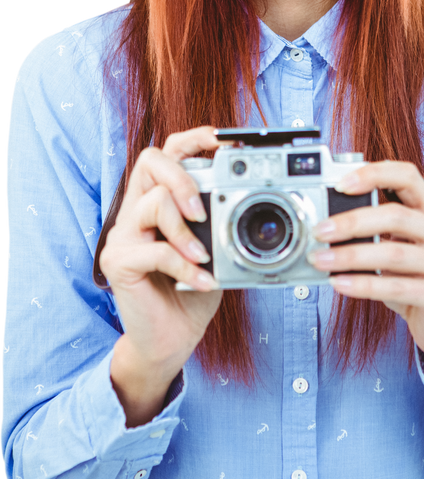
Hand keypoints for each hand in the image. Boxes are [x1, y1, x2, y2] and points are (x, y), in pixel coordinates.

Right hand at [99, 126, 234, 376]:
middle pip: (149, 161)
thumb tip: (250, 203)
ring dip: (185, 229)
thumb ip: (221, 226)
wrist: (169, 341)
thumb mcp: (215, 252)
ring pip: (153, 202)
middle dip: (183, 177)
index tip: (220, 137)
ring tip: (203, 256)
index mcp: (157, 202)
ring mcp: (123, 236)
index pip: (166, 155)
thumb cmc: (191, 294)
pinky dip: (184, 266)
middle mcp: (135, 211)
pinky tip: (201, 281)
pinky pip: (155, 250)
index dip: (191, 139)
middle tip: (203, 209)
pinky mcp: (118, 262)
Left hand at [308, 161, 423, 360]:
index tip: (341, 184)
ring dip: (350, 256)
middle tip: (320, 231)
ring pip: (394, 253)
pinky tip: (339, 283)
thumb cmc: (414, 281)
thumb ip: (373, 233)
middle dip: (352, 222)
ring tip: (321, 260)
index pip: (408, 176)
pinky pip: (396, 287)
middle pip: (397, 216)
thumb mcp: (396, 249)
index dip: (375, 174)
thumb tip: (326, 225)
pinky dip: (363, 284)